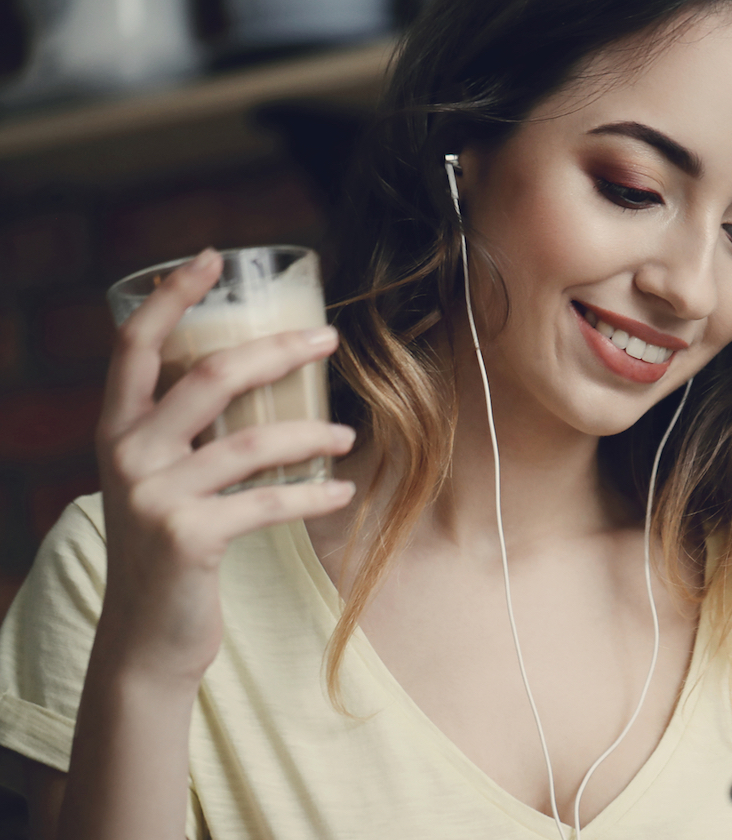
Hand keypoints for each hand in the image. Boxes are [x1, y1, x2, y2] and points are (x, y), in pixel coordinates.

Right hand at [95, 248, 356, 687]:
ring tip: (347, 432)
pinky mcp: (189, 537)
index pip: (135, 346)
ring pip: (250, 440)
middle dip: (277, 350)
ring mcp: (155, 497)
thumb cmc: (169, 546)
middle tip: (330, 339)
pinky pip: (267, 501)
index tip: (211, 256)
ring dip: (310, 432)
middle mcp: (127, 455)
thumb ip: (183, 433)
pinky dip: (313, 493)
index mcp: (116, 430)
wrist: (147, 636)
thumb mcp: (158, 480)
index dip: (171, 296)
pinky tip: (343, 490)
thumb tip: (251, 374)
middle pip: (210, 376)